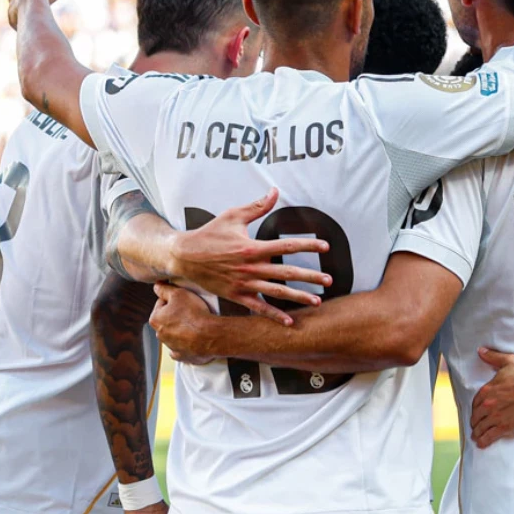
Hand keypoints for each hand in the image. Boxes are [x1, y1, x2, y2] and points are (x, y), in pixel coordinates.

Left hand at [150, 283, 219, 363]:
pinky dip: (187, 344)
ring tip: (197, 323)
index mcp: (155, 319)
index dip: (174, 299)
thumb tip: (157, 286)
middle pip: (168, 320)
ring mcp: (171, 346)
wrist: (209, 335)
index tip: (183, 300)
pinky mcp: (182, 355)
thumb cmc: (194, 314)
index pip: (162, 303)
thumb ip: (164, 289)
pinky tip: (195, 338)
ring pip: (175, 334)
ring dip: (183, 329)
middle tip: (191, 310)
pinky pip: (182, 348)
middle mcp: (160, 334)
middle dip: (177, 315)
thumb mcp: (179, 293)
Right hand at [169, 188, 331, 325]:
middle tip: (330, 280)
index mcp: (252, 248)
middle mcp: (251, 268)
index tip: (325, 246)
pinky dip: (274, 316)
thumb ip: (257, 206)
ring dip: (298, 297)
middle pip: (287, 272)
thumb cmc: (209, 233)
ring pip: (277, 292)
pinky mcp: (236, 296)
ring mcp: (244, 284)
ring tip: (317, 301)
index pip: (287, 246)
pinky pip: (258, 308)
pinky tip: (289, 322)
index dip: (308, 245)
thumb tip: (275, 191)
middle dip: (311, 276)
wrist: (183, 256)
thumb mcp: (233, 216)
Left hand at [469, 348, 513, 447]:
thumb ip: (493, 357)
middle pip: (476, 416)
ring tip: (476, 437)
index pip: (475, 403)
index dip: (476, 409)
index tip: (477, 412)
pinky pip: (489, 436)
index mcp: (487, 390)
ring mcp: (495, 416)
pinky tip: (481, 444)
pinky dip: (484, 441)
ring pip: (481, 428)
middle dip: (475, 422)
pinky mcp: (505, 427)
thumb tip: (481, 351)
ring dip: (477, 433)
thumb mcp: (507, 362)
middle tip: (476, 426)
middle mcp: (488, 404)